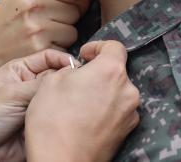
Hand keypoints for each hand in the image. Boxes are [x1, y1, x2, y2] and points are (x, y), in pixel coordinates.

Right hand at [0, 0, 89, 101]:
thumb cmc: (1, 28)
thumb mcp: (15, 0)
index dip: (78, 1)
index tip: (73, 9)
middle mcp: (32, 6)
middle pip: (76, 9)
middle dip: (70, 19)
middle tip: (52, 26)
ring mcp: (37, 28)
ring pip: (73, 30)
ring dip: (65, 37)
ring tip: (44, 39)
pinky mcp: (39, 49)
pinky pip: (65, 48)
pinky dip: (58, 52)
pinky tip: (41, 51)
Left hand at [0, 50, 73, 161]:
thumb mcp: (12, 94)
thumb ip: (40, 83)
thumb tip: (68, 73)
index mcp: (20, 70)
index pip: (48, 57)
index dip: (63, 60)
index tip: (78, 68)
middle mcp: (30, 84)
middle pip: (57, 75)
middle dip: (66, 80)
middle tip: (75, 86)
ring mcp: (37, 102)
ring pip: (59, 95)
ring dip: (64, 99)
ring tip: (69, 102)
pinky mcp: (43, 120)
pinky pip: (59, 114)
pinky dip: (64, 114)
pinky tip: (66, 116)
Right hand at [25, 41, 139, 161]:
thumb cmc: (53, 121)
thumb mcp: (51, 81)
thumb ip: (69, 69)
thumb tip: (77, 73)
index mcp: (110, 71)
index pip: (115, 46)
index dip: (97, 47)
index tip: (84, 56)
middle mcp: (127, 91)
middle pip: (116, 72)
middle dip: (97, 73)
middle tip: (76, 82)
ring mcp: (129, 114)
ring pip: (116, 93)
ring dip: (101, 92)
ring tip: (78, 103)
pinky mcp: (126, 133)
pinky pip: (116, 112)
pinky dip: (104, 110)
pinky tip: (84, 119)